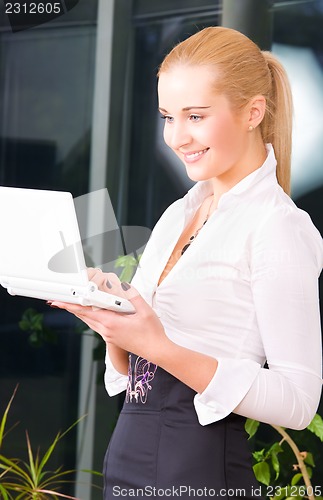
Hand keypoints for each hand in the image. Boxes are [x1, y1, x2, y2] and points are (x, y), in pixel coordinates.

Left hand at [49, 270, 168, 362]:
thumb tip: (123, 285)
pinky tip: (91, 313)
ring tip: (71, 304)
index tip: (59, 301)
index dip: (71, 305)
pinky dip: (90, 317)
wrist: (156, 351)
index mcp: (111, 323)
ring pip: (89, 321)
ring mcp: (109, 335)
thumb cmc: (152, 333)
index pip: (86, 311)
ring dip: (80, 312)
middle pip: (84, 316)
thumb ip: (133, 296)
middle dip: (70, 307)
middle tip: (58, 300)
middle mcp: (107, 330)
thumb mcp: (145, 311)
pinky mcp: (113, 338)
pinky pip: (96, 325)